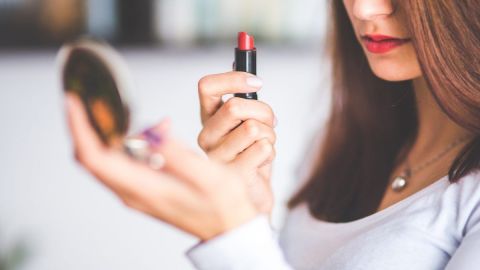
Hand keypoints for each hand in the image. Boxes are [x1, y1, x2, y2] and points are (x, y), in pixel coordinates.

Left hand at [65, 93, 260, 240]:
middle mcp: (132, 192)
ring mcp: (135, 192)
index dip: (80, 128)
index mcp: (143, 188)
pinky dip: (124, 141)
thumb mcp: (209, 177)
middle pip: (91, 157)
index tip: (74, 102)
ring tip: (119, 111)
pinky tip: (151, 131)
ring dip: (104, 132)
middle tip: (86, 99)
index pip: (95, 157)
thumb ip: (178, 155)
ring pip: (103, 159)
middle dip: (84, 126)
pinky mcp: (143, 189)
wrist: (228, 228)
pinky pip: (120, 162)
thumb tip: (152, 131)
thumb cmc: (223, 206)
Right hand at [197, 71, 276, 213]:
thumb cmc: (250, 154)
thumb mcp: (247, 121)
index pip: (206, 87)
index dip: (233, 78)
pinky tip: (261, 163)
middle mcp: (206, 136)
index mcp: (208, 119)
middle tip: (270, 123)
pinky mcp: (232, 176)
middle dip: (264, 112)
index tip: (258, 83)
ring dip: (270, 135)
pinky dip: (271, 153)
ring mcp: (216, 157)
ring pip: (254, 128)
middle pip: (236, 107)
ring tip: (264, 147)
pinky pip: (264, 149)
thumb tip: (245, 60)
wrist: (253, 194)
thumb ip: (244, 97)